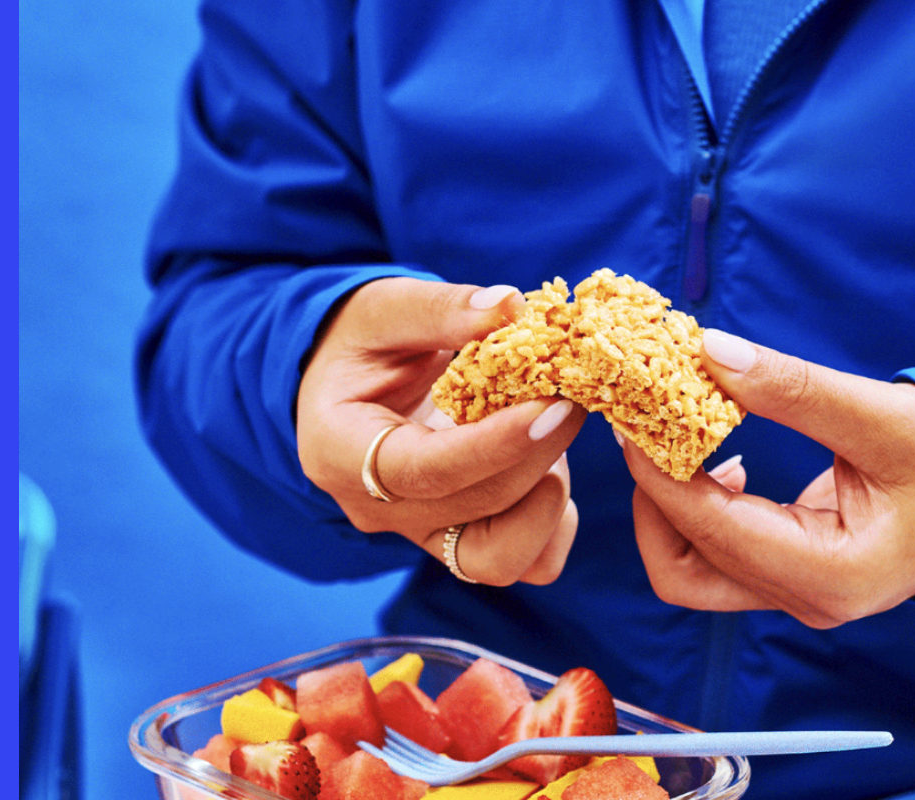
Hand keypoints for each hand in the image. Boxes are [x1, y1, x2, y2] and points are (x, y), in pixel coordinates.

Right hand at [295, 277, 587, 585]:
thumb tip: (512, 306)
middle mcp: (375, 508)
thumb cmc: (363, 341)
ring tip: (550, 434)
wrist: (353, 380)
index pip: (422, 470)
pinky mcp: (457, 542)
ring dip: (546, 500)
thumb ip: (440, 309)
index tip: (552, 406)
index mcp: (339, 451)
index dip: (495, 446)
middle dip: (538, 453)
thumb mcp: (384, 308)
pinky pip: (522, 560)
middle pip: (473, 507)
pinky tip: (550, 467)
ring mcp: (417, 533)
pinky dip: (552, 524)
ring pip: (499, 556)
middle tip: (575, 395)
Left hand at [624, 329, 914, 627]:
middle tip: (644, 427)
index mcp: (833, 576)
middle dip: (651, 497)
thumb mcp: (885, 416)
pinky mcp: (789, 576)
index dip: (657, 475)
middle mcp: (807, 600)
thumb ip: (794, 388)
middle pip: (681, 567)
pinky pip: (716, 554)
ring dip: (668, 504)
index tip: (629, 416)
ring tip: (679, 437)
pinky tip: (714, 458)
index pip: (711, 533)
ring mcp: (796, 595)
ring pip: (690, 568)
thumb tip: (707, 350)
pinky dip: (695, 508)